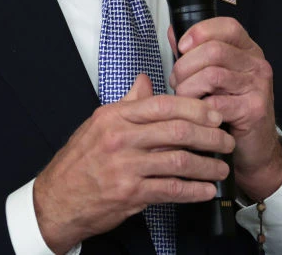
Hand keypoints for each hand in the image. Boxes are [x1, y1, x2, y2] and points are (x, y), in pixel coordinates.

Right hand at [32, 74, 234, 253]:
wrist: (55, 200)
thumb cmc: (78, 162)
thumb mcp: (99, 124)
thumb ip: (128, 103)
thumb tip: (146, 80)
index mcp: (116, 117)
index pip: (164, 105)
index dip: (196, 108)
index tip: (215, 114)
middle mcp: (121, 139)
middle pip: (178, 131)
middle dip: (210, 136)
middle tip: (227, 140)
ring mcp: (125, 167)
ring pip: (179, 161)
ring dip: (207, 165)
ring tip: (222, 168)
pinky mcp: (129, 194)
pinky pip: (170, 190)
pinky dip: (193, 191)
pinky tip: (206, 190)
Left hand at [168, 19, 281, 201]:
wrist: (256, 149)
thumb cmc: (232, 111)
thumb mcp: (216, 78)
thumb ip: (196, 55)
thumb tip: (174, 32)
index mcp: (248, 51)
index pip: (226, 27)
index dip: (200, 32)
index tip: (182, 46)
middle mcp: (256, 65)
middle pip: (213, 50)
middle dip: (185, 67)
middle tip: (177, 82)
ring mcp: (258, 86)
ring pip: (211, 75)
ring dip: (188, 89)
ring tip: (184, 99)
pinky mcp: (253, 109)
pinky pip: (215, 104)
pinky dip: (198, 110)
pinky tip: (196, 116)